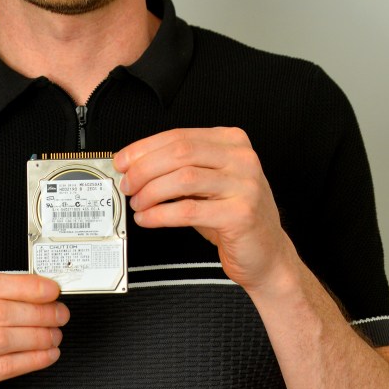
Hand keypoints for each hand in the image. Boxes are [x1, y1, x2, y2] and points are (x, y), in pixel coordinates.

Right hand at [0, 274, 68, 388]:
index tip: (51, 290)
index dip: (26, 286)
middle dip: (38, 312)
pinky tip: (46, 355)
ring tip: (55, 335)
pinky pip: (4, 366)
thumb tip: (38, 291)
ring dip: (38, 336)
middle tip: (60, 314)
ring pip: (4, 338)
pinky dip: (32, 359)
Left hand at [113, 128, 296, 293]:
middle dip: (144, 169)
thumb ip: (178, 169)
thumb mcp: (207, 183)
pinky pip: (189, 210)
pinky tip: (148, 218)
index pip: (179, 136)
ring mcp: (245, 185)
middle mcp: (242, 159)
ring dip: (151, 192)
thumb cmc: (232, 216)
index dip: (144, 148)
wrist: (266, 252)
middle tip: (127, 184)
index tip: (122, 161)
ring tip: (137, 203)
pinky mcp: (241, 214)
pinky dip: (160, 214)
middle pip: (180, 153)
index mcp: (232, 142)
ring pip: (183, 179)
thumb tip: (134, 166)